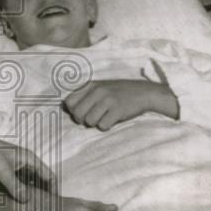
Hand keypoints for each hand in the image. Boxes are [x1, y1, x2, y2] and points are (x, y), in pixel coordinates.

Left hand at [0, 139, 56, 202]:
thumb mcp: (3, 171)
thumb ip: (16, 186)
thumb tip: (27, 201)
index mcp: (29, 159)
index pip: (49, 176)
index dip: (53, 190)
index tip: (53, 206)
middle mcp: (24, 164)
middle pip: (39, 181)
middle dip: (40, 195)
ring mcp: (13, 169)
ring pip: (26, 185)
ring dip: (27, 195)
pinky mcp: (3, 174)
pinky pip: (14, 186)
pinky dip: (16, 194)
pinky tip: (15, 204)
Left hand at [63, 79, 178, 130]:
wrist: (143, 92)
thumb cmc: (118, 93)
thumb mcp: (99, 88)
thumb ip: (84, 95)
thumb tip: (67, 108)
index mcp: (90, 85)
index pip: (69, 101)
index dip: (73, 110)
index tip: (83, 112)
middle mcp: (97, 91)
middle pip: (77, 114)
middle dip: (83, 120)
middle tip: (93, 118)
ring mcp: (108, 100)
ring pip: (89, 121)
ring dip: (96, 123)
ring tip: (104, 117)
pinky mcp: (117, 110)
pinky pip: (103, 126)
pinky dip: (106, 126)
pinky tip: (113, 119)